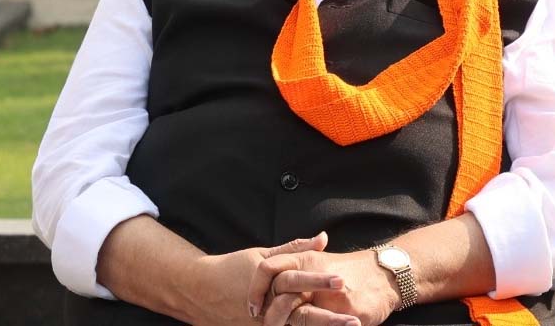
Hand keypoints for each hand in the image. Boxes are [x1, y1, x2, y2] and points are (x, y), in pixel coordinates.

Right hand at [189, 233, 345, 325]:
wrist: (199, 291)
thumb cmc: (233, 268)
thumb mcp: (262, 255)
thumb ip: (295, 249)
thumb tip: (323, 238)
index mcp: (270, 283)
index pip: (299, 283)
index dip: (321, 282)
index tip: (344, 281)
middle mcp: (267, 308)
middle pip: (302, 317)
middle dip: (329, 320)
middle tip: (355, 321)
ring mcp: (261, 325)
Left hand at [249, 246, 397, 325]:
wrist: (384, 275)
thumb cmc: (348, 270)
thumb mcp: (319, 261)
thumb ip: (295, 264)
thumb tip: (267, 276)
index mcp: (304, 259)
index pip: (268, 269)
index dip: (255, 289)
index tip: (251, 307)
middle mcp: (314, 275)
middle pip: (279, 292)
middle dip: (269, 314)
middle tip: (260, 322)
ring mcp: (330, 295)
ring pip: (298, 315)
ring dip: (283, 323)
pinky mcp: (346, 311)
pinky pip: (321, 322)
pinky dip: (321, 325)